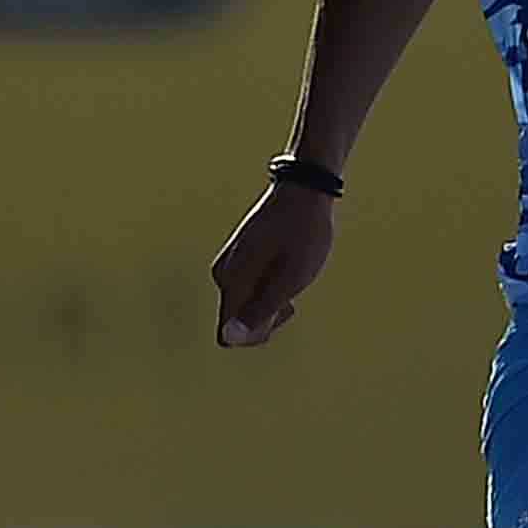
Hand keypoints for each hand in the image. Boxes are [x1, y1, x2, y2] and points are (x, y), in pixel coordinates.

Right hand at [209, 181, 340, 348]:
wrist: (304, 190)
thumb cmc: (303, 233)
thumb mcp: (291, 278)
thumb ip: (260, 311)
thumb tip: (229, 338)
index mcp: (232, 281)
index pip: (227, 336)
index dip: (255, 335)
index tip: (282, 310)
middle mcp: (223, 274)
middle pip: (236, 321)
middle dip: (266, 316)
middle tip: (292, 287)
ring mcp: (230, 264)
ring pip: (245, 304)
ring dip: (271, 299)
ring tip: (292, 271)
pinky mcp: (239, 257)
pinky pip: (249, 288)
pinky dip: (270, 285)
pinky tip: (287, 263)